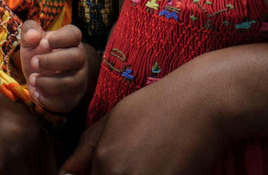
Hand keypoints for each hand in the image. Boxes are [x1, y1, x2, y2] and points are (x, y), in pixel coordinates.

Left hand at [18, 20, 87, 112]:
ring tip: (32, 79)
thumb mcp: (30, 40)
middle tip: (33, 62)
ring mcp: (79, 79)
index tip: (42, 43)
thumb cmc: (37, 53)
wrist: (41, 77)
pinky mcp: (73, 97)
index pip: (74, 34)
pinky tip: (37, 93)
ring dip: (48, 82)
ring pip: (71, 81)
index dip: (60, 38)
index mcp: (70, 40)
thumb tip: (32, 36)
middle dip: (53, 61)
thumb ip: (29, 31)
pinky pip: (64, 100)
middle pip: (77, 57)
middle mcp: (79, 59)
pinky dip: (48, 99)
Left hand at [61, 77, 226, 174]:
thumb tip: (65, 173)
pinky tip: (171, 166)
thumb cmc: (160, 105)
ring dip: (145, 174)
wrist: (202, 100)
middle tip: (147, 159)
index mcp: (103, 161)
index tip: (127, 163)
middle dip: (126, 174)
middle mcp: (118, 174)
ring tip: (158, 161)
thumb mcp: (116, 118)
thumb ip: (87, 147)